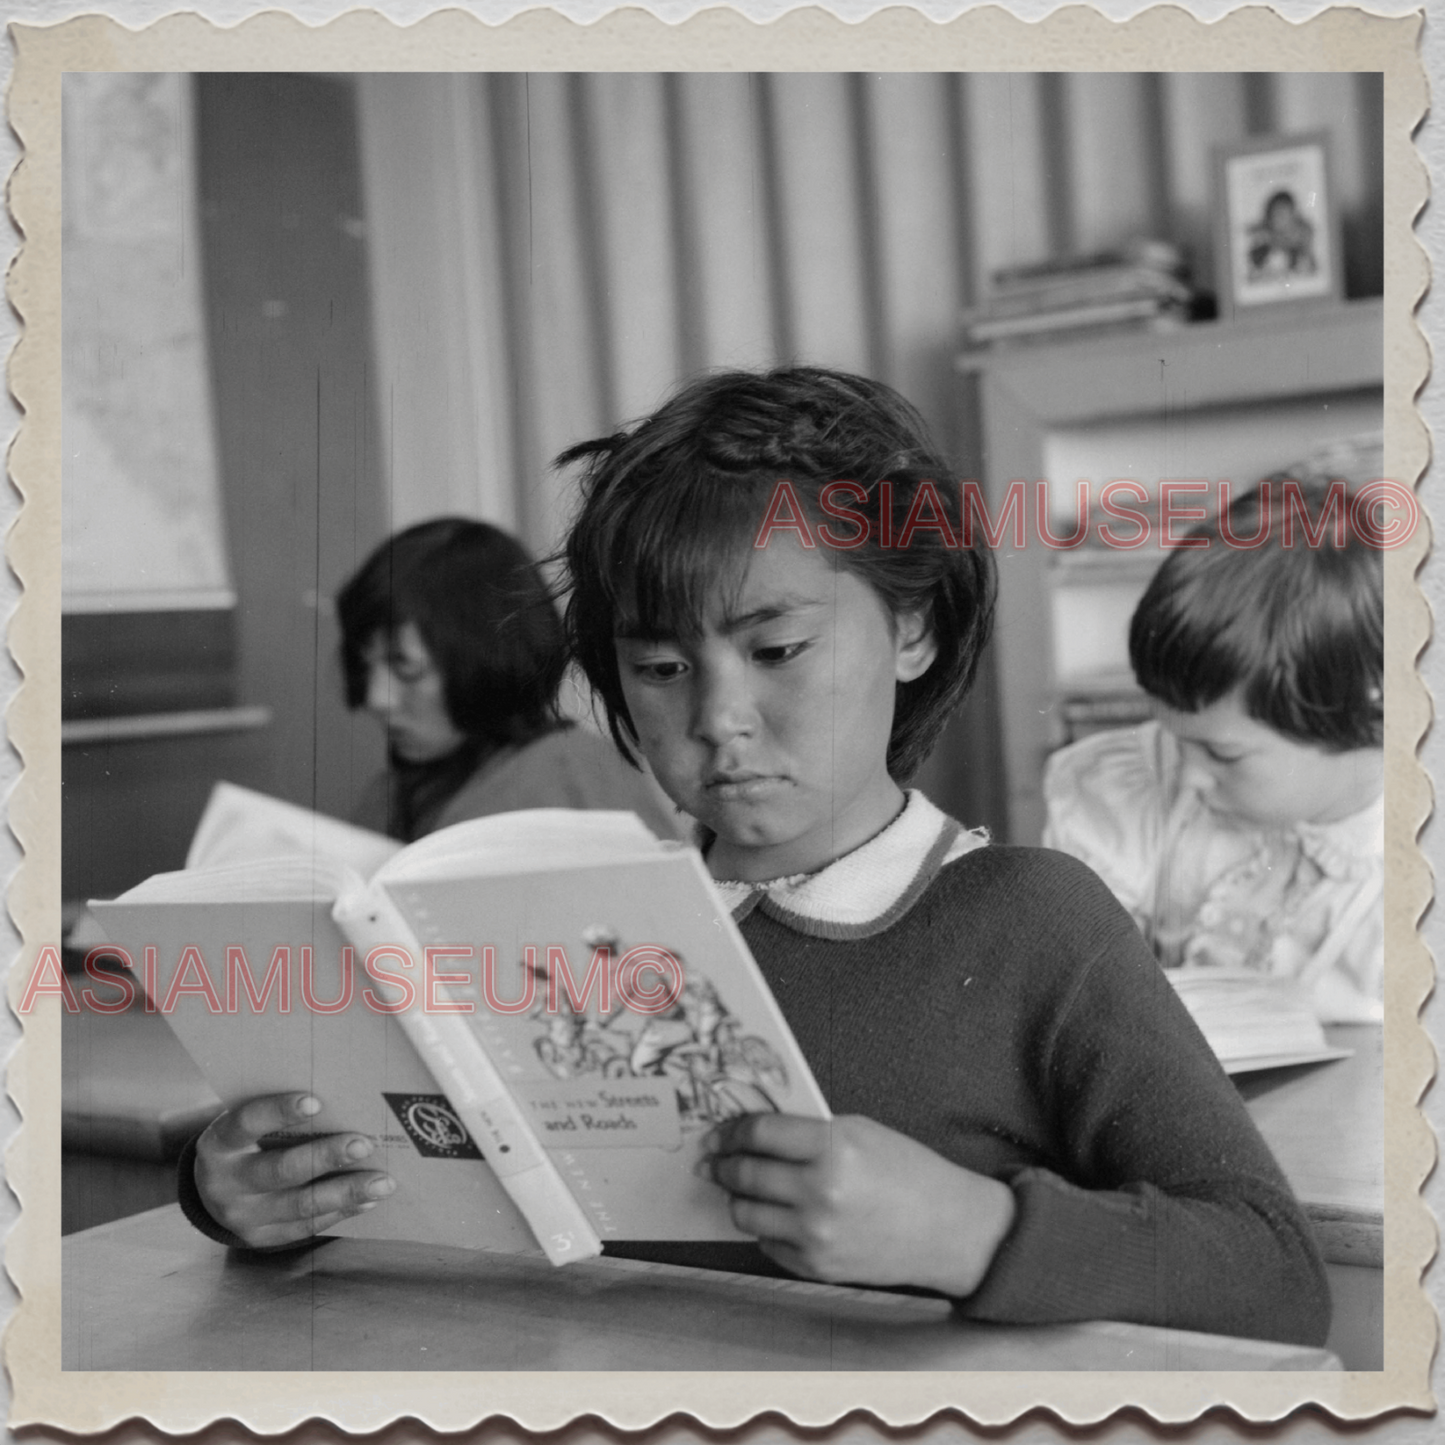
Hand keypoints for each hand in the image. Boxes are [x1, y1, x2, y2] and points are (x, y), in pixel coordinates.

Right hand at [194, 1092, 395, 1248]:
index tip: (317, 1102)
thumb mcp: (248, 1125)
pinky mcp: (261, 1238)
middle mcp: (226, 1183)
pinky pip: (307, 1226)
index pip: (247, 1122)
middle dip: (326, 1157)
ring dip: (347, 1192)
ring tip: (383, 1182)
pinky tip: (368, 1200)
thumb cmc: (246, 1142)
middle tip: (365, 1144)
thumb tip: (343, 1100)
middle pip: (281, 1170)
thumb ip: (279, 1115)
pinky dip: (341, 1212)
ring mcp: (242, 1216)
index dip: (279, 1112)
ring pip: (300, 1205)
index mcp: (219, 1143)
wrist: (213, 1190)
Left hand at [701, 1113, 1015, 1294]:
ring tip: (739, 1186)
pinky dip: (764, 1227)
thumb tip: (753, 1132)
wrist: (947, 1228)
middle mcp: (820, 1193)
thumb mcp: (859, 1131)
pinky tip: (772, 1214)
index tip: (718, 1132)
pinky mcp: (816, 1267)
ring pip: (746, 1213)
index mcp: (833, 1148)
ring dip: (737, 1197)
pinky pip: (767, 1244)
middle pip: (745, 1174)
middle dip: (723, 1164)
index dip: (731, 1131)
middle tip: (713, 1159)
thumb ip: (806, 1131)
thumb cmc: (906, 1171)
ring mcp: (816, 1235)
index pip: (759, 1133)